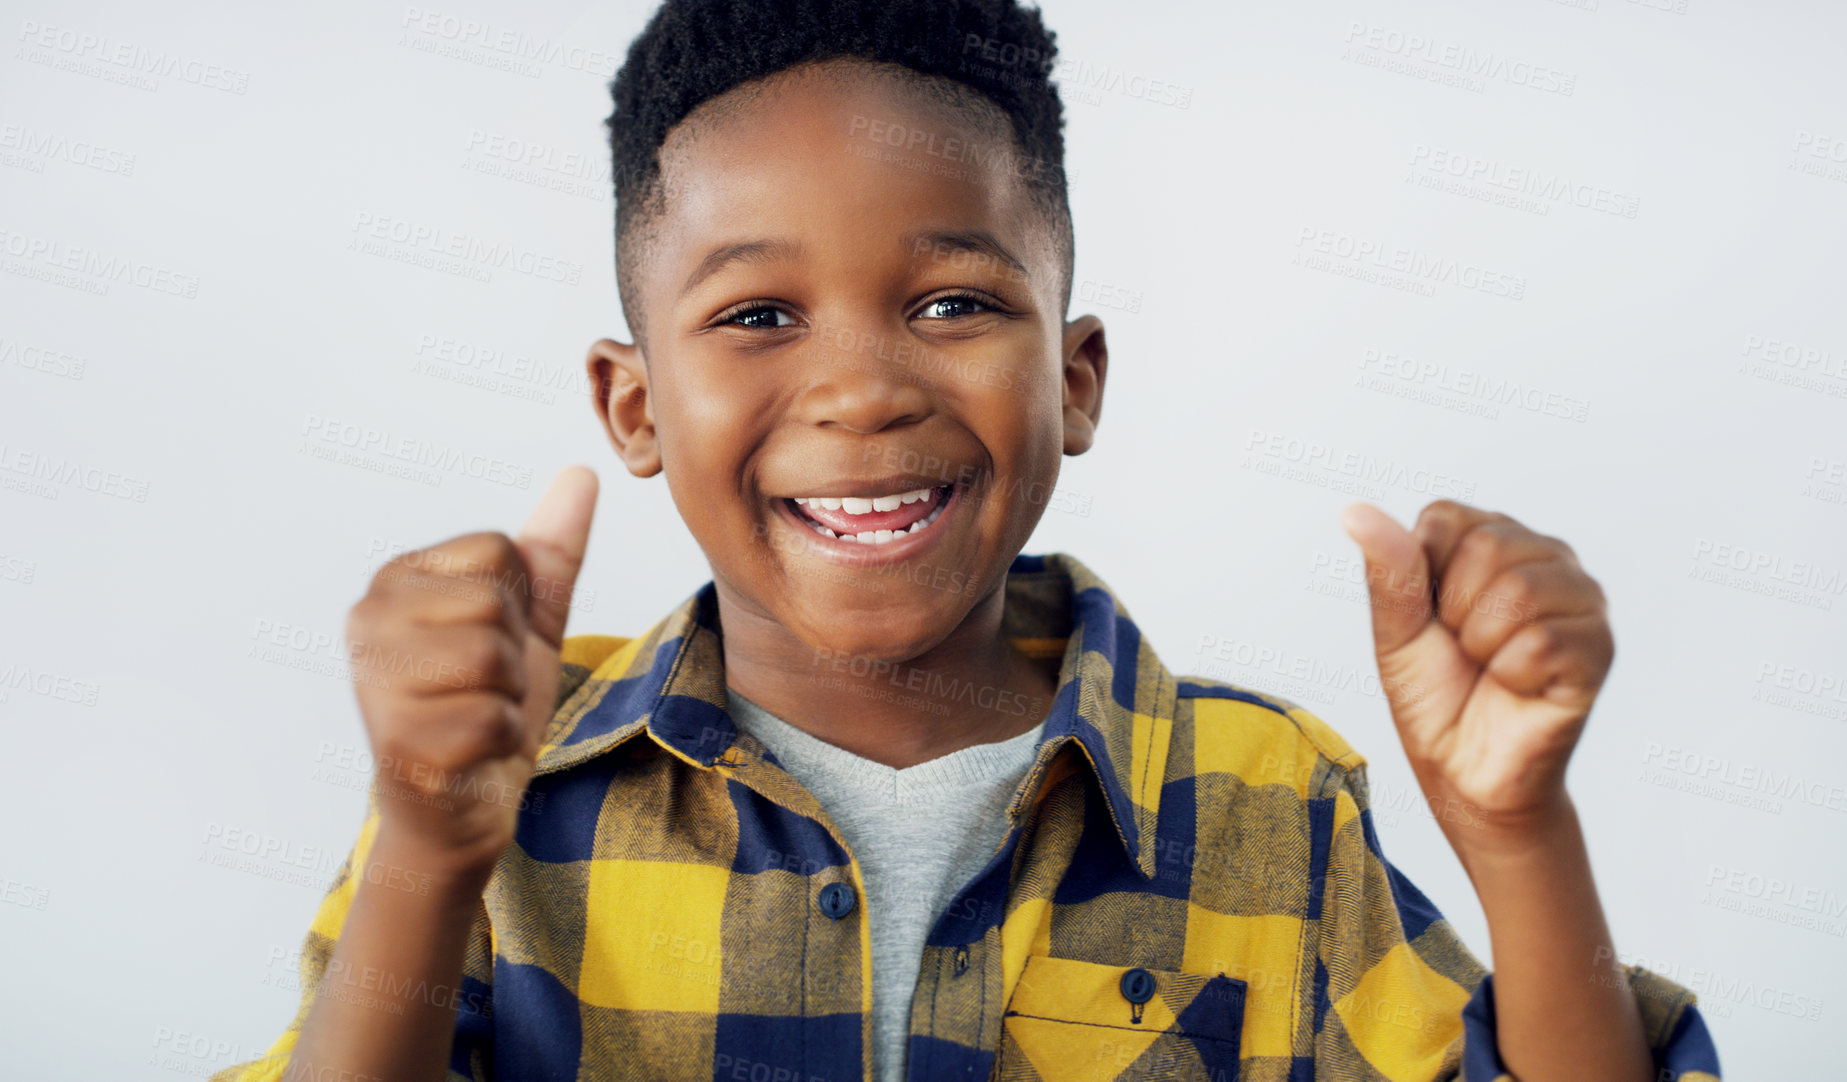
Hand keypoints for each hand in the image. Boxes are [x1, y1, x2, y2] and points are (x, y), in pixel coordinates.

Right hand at [346, 466, 598, 876]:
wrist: (463, 809)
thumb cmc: (487, 708)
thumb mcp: (532, 623)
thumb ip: (550, 553)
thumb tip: (582, 475)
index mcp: (395, 578)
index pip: (501, 550)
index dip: (519, 605)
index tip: (491, 646)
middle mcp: (366, 619)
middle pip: (498, 600)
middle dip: (514, 654)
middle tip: (484, 691)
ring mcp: (374, 680)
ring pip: (495, 656)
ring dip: (508, 699)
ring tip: (476, 718)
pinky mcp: (396, 741)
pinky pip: (491, 717)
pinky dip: (498, 742)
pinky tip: (468, 755)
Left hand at [1340, 500, 1612, 845]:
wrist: (1464, 772)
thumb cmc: (1435, 695)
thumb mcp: (1396, 631)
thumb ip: (1390, 570)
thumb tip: (1356, 511)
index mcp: (1491, 538)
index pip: (1444, 518)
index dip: (1422, 576)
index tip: (1432, 618)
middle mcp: (1544, 556)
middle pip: (1486, 547)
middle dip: (1455, 612)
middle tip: (1465, 649)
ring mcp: (1580, 598)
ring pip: (1519, 591)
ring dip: (1483, 645)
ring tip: (1491, 666)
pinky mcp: (1599, 645)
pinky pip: (1541, 643)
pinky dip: (1512, 676)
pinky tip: (1520, 687)